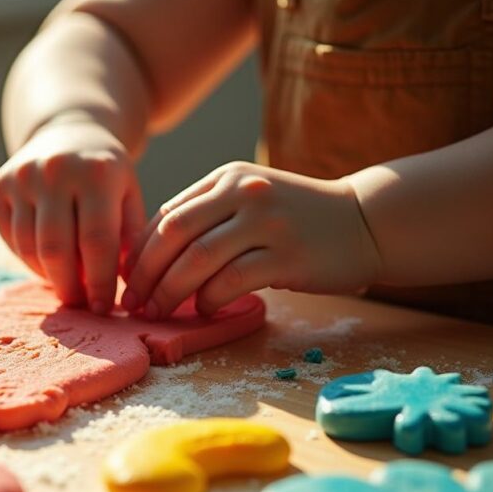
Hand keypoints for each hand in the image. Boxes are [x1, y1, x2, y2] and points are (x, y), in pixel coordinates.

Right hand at [0, 117, 145, 313]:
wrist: (70, 131)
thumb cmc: (107, 176)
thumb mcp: (130, 196)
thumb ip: (130, 239)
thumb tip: (128, 290)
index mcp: (97, 173)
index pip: (97, 241)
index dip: (100, 282)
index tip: (104, 309)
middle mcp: (56, 170)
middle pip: (57, 249)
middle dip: (69, 287)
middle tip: (81, 306)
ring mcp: (22, 176)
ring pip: (29, 247)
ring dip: (49, 276)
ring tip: (67, 286)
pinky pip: (12, 238)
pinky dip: (30, 260)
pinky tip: (49, 264)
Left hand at [122, 161, 380, 317]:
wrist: (366, 221)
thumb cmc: (297, 219)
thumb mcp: (249, 200)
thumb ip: (207, 216)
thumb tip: (150, 255)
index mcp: (227, 178)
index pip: (167, 215)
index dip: (139, 252)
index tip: (126, 281)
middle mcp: (244, 193)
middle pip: (174, 235)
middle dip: (145, 274)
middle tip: (132, 303)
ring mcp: (266, 222)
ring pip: (197, 259)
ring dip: (170, 292)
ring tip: (158, 312)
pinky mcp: (287, 255)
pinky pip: (231, 281)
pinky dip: (209, 300)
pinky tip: (204, 312)